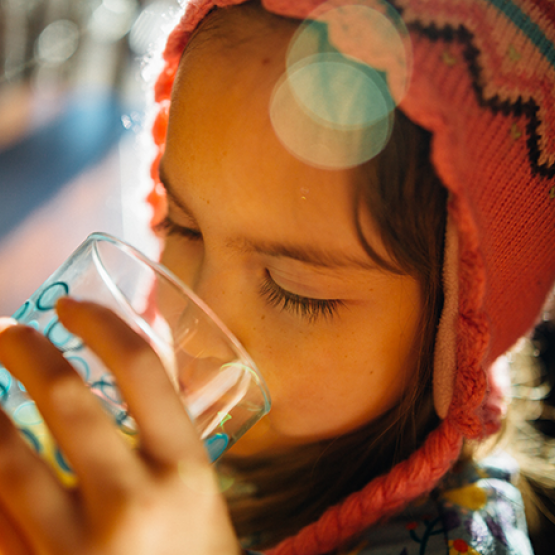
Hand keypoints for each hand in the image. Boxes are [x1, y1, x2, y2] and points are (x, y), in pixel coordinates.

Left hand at [0, 298, 240, 554]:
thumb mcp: (200, 492)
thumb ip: (167, 431)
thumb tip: (136, 355)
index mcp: (186, 470)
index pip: (143, 371)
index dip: (103, 325)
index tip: (73, 307)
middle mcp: (135, 503)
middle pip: (68, 400)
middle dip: (27, 350)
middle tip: (10, 330)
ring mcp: (79, 550)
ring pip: (6, 458)